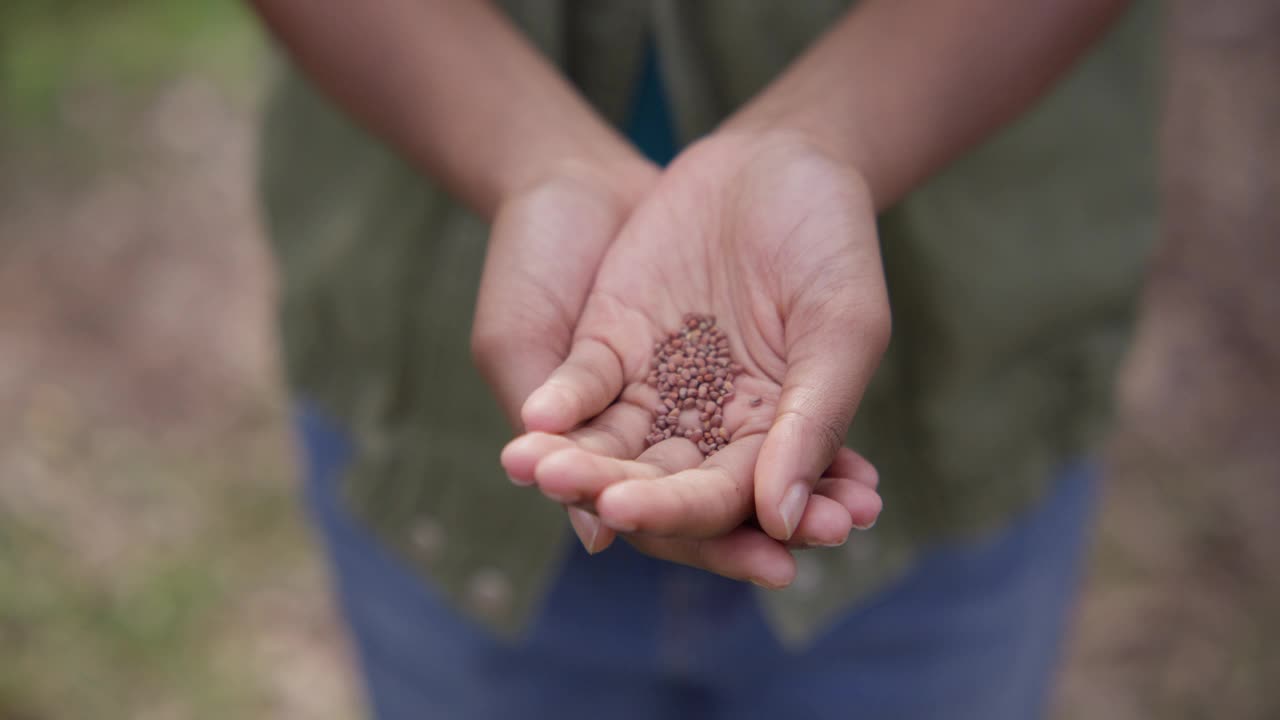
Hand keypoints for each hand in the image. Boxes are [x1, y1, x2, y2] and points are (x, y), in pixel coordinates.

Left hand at [501, 131, 890, 587]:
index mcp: (773, 438)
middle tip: (605, 506)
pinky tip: (537, 418)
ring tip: (543, 472)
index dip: (701, 519)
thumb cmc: (831, 242)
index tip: (656, 517)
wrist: (778, 155)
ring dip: (579, 466)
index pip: (731, 499)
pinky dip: (561, 404)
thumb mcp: (841, 327)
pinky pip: (582, 388)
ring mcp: (656, 387)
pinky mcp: (611, 344)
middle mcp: (709, 427)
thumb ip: (815, 420)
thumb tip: (782, 519)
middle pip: (664, 485)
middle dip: (634, 500)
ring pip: (613, 447)